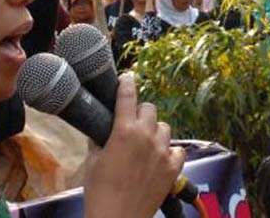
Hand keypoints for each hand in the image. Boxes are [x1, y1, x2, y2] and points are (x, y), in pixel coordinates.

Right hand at [84, 73, 184, 217]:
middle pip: (150, 109)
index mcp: (124, 131)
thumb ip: (98, 141)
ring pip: (164, 127)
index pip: (127, 97)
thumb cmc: (99, 191)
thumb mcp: (92, 162)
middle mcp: (147, 136)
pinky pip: (177, 149)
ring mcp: (163, 151)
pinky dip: (169, 151)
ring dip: (155, 131)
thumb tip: (100, 131)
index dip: (127, 84)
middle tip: (132, 124)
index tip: (127, 78)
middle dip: (140, 113)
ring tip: (146, 143)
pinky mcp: (173, 167)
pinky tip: (160, 158)